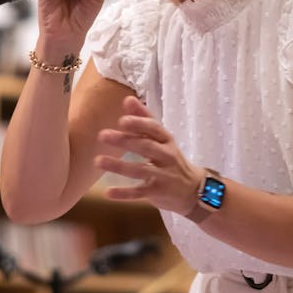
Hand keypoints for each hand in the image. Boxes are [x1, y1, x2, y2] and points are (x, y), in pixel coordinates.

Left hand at [95, 96, 201, 216]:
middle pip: (145, 147)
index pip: (154, 129)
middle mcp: (167, 156)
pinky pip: (139, 192)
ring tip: (98, 161)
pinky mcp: (158, 192)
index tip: (122, 120)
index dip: (139, 124)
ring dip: (119, 166)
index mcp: (167, 140)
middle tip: (102, 135)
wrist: (194, 190)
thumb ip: (144, 120)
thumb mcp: (162, 139)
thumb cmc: (171, 159)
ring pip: (140, 170)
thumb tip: (128, 99)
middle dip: (125, 140)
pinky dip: (124, 193)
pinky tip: (108, 192)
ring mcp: (164, 175)